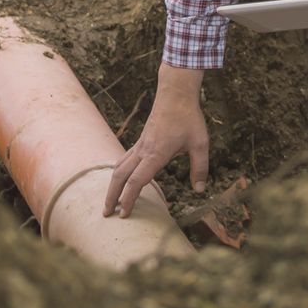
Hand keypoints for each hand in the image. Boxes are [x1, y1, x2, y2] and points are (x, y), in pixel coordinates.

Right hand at [104, 65, 209, 217]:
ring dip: (112, 185)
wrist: (176, 94)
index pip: (137, 181)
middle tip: (106, 214)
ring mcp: (140, 145)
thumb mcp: (200, 144)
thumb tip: (200, 190)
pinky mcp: (141, 141)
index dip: (129, 199)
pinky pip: (124, 159)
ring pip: (118, 167)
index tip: (124, 214)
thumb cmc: (189, 118)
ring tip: (110, 201)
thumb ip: (200, 168)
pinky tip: (120, 180)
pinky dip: (118, 173)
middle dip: (111, 196)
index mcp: (156, 154)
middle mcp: (143, 150)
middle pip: (120, 176)